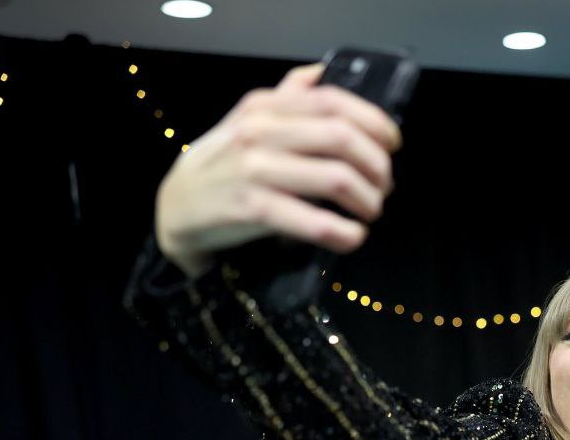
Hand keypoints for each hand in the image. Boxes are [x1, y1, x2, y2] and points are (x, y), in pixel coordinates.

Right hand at [154, 63, 402, 277]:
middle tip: (383, 186)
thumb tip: (319, 72)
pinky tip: (351, 236)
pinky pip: (315, 222)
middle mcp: (260, 132)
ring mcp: (255, 170)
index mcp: (266, 107)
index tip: (392, 144)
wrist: (177, 206)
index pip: (333, 101)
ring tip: (369, 211)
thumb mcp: (250, 121)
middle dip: (377, 166)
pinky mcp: (253, 210)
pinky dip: (345, 233)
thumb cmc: (225, 164)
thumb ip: (287, 98)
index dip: (375, 122)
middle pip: (342, 138)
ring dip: (368, 200)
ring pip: (336, 178)